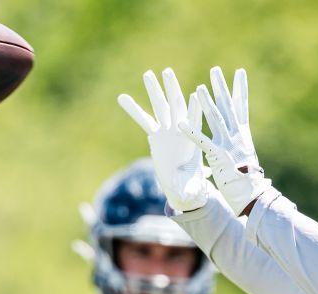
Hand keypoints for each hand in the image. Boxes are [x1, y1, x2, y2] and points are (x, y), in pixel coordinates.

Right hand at [118, 68, 208, 212]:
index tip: (195, 96)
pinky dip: (133, 109)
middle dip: (171, 90)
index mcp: (192, 141)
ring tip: (147, 74)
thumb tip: (185, 196)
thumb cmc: (191, 186)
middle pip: (176, 107)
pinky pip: (144, 119)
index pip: (194, 123)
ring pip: (160, 108)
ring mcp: (167, 131)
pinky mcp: (156, 135)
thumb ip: (186, 189)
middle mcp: (180, 131)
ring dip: (154, 91)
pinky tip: (122, 97)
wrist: (183, 185)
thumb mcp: (189, 189)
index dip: (194, 111)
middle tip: (167, 72)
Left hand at [180, 66, 272, 215]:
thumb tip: (241, 137)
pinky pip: (202, 142)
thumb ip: (239, 143)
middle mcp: (237, 135)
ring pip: (216, 119)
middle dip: (222, 87)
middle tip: (216, 70)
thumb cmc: (246, 179)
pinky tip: (181, 123)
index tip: (240, 73)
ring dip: (207, 103)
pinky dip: (191, 133)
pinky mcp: (218, 156)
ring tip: (198, 88)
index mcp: (243, 134)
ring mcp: (228, 144)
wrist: (251, 195)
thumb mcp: (244, 156)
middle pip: (228, 106)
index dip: (240, 89)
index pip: (241, 107)